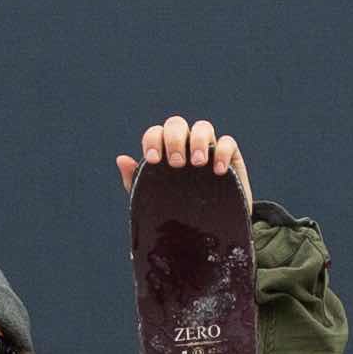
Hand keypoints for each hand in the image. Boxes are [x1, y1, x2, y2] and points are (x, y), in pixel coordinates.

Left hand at [118, 115, 247, 201]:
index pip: (155, 134)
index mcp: (163, 150)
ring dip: (198, 141)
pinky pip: (228, 142)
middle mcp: (185, 144)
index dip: (153, 141)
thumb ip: (136, 181)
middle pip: (177, 124)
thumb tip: (122, 159)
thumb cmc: (176, 210)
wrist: (209, 229)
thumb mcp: (153, 199)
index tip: (154, 161)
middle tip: (177, 163)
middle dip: (174, 139)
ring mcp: (208, 148)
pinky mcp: (231, 157)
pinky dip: (223, 152)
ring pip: (203, 127)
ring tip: (198, 163)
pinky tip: (219, 171)